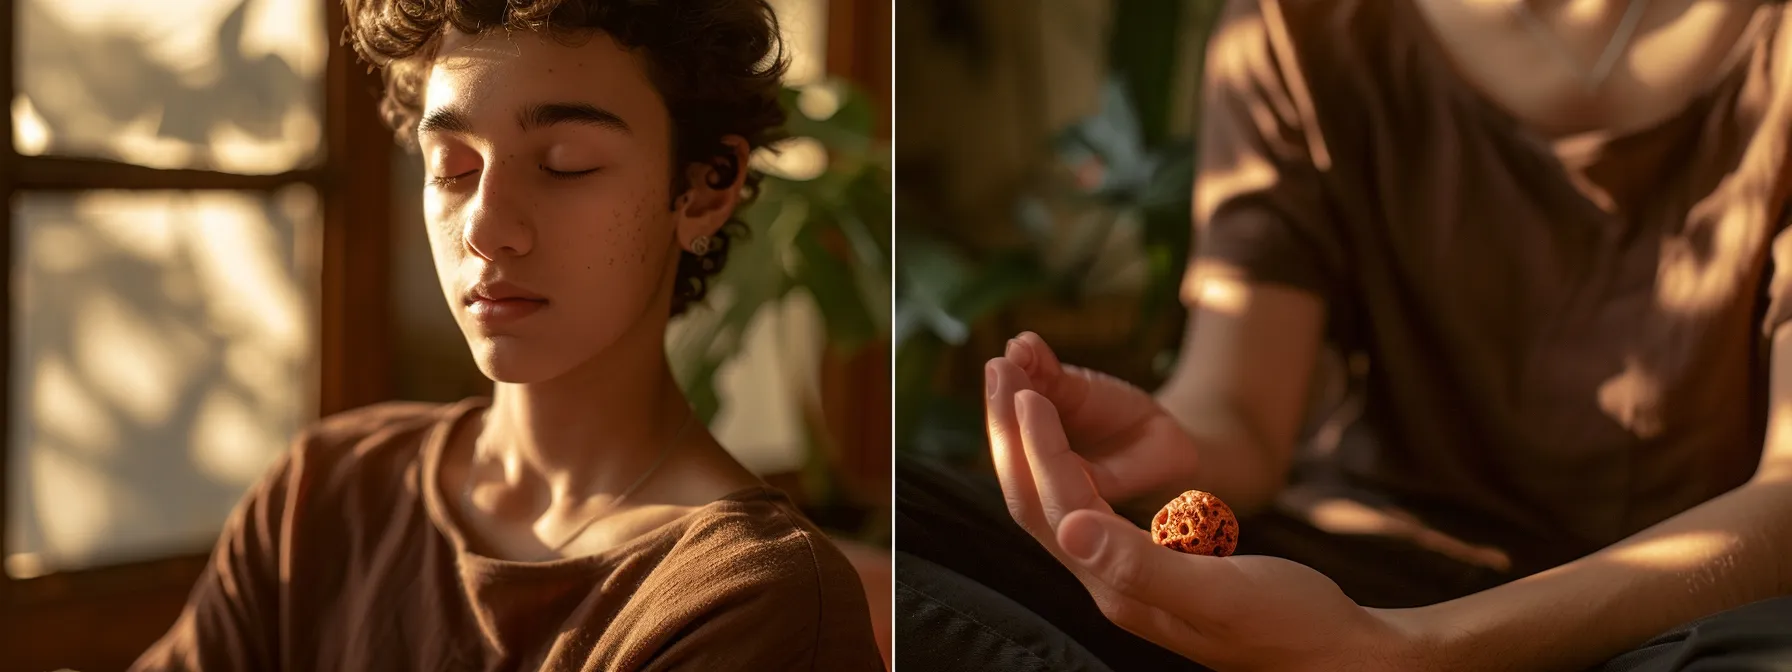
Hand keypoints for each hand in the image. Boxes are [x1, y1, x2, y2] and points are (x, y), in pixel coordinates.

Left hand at [985, 343, 1420, 670]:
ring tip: (1017, 390)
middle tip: (997, 370)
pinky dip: (1066, 462)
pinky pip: (1084, 504)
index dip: (1038, 446)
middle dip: (1011, 439)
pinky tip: (1067, 440)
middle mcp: (1109, 585)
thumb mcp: (1221, 593)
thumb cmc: (1290, 623)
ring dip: (1029, 446)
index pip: (1059, 505)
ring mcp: (1124, 578)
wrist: (1332, 654)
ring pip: (1055, 502)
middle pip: (1037, 505)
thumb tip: (1070, 526)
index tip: (1026, 390)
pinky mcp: (1145, 567)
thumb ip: (1141, 564)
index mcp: (1119, 587)